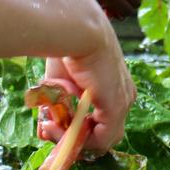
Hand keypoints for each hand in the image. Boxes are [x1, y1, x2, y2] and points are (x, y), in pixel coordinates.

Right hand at [40, 37, 135, 152]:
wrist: (77, 29)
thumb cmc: (68, 46)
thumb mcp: (59, 81)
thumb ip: (56, 105)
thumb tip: (44, 128)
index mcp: (115, 86)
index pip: (102, 119)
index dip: (77, 128)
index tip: (51, 124)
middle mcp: (124, 96)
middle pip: (103, 132)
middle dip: (74, 136)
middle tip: (49, 129)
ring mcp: (123, 103)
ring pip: (102, 139)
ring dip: (73, 139)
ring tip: (50, 126)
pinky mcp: (116, 108)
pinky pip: (100, 139)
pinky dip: (77, 140)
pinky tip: (56, 127)